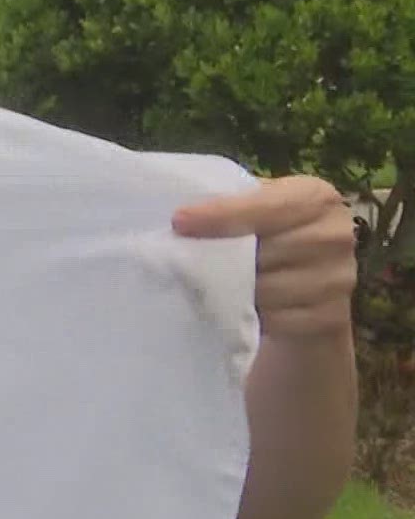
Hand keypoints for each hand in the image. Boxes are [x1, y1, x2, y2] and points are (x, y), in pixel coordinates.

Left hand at [173, 175, 358, 336]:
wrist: (308, 280)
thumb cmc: (269, 232)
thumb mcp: (256, 205)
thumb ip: (231, 203)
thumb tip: (179, 217)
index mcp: (316, 197)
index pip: (268, 206)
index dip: (221, 214)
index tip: (179, 222)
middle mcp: (336, 235)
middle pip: (265, 251)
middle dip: (220, 258)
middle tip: (183, 262)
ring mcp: (339, 280)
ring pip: (267, 290)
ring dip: (231, 291)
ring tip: (208, 286)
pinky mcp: (331, 318)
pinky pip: (276, 321)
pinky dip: (249, 317)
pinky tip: (234, 310)